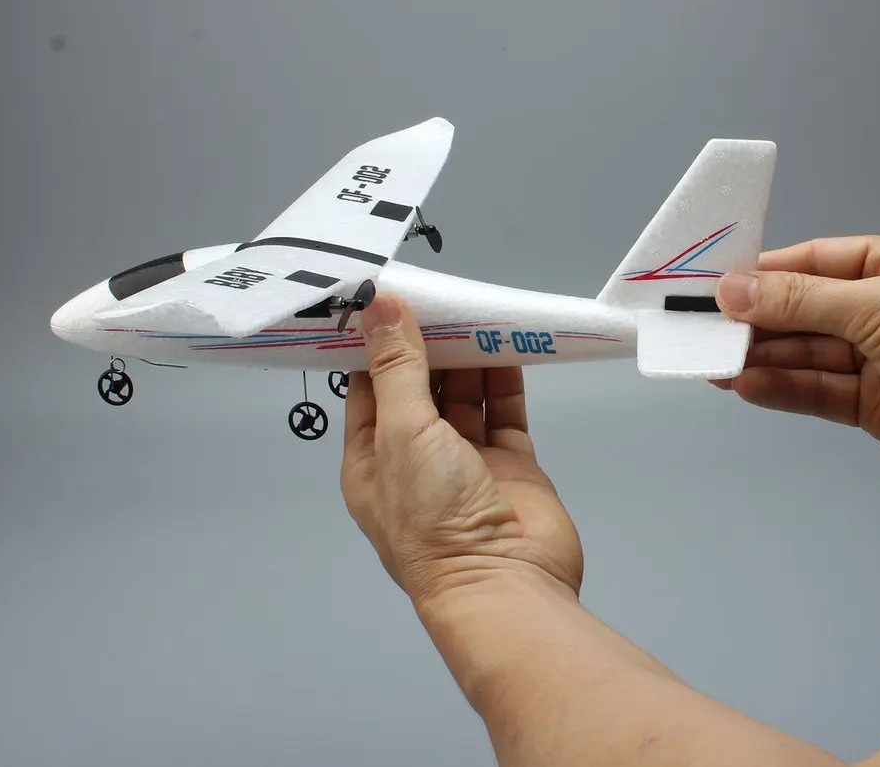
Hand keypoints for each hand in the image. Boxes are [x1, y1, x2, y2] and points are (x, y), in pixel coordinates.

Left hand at [340, 293, 582, 610]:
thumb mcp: (403, 432)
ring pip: (463, 396)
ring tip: (474, 310)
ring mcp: (466, 463)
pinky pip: (503, 411)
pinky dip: (504, 379)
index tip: (387, 298)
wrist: (507, 585)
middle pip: (419, 388)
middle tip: (440, 295)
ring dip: (468, 357)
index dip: (377, 345)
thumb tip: (379, 305)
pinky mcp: (511, 464)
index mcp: (373, 459)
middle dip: (429, 345)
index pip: (368, 389)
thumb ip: (397, 367)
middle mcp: (416, 459)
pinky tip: (507, 342)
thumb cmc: (434, 514)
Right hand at [712, 233, 879, 477]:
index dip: (763, 273)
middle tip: (703, 328)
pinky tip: (748, 386)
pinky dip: (780, 390)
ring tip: (714, 361)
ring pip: (804, 355)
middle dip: (753, 321)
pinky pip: (817, 393)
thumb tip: (735, 288)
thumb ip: (800, 300)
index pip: (812, 262)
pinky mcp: (876, 407)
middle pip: (801, 311)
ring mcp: (879, 360)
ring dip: (759, 359)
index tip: (715, 284)